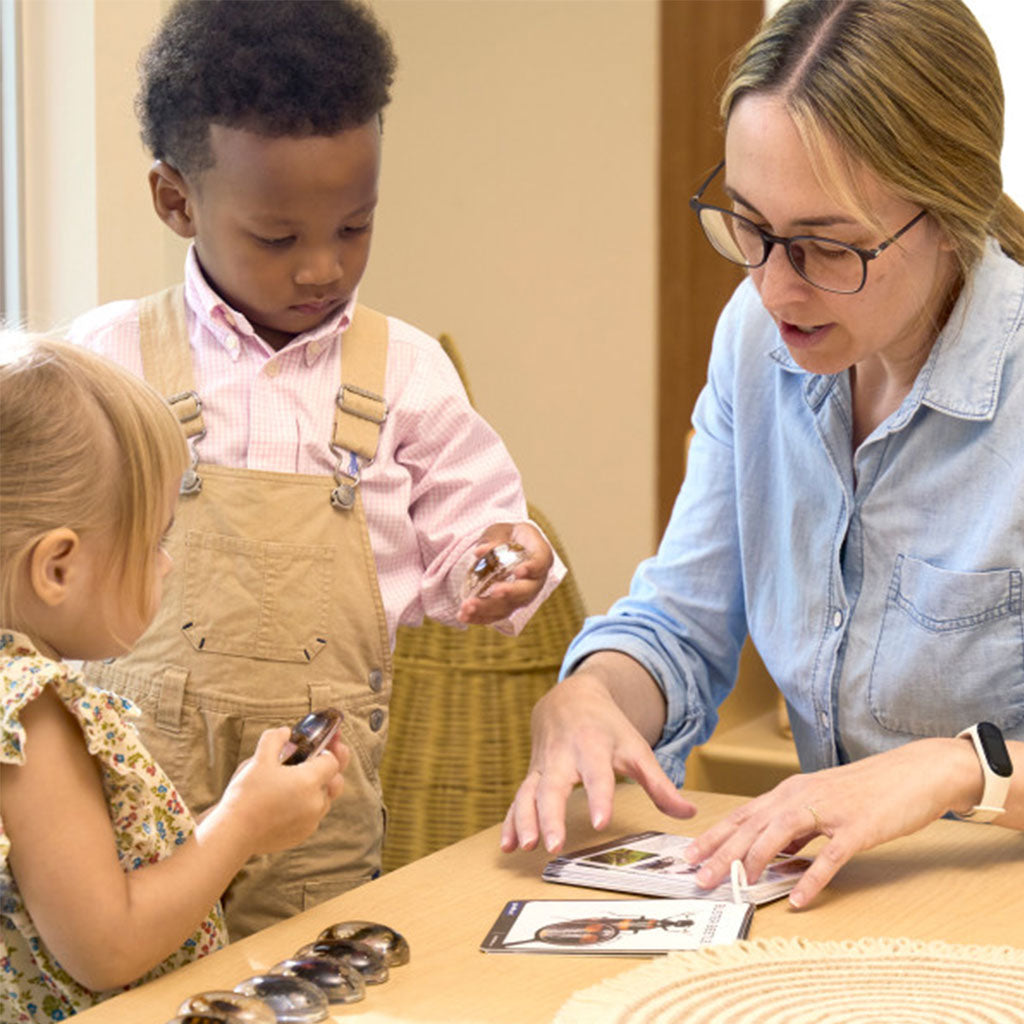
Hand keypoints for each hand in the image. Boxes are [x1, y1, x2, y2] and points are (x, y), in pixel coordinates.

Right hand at [213, 727, 349, 855]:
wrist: (233, 833)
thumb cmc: (246, 795)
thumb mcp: (259, 759)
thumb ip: (275, 739)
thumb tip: (285, 732)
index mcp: (310, 781)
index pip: (333, 762)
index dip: (326, 752)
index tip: (318, 747)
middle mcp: (316, 803)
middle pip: (335, 782)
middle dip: (329, 771)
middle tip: (318, 760)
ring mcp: (310, 822)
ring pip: (324, 800)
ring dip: (317, 789)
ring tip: (299, 781)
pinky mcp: (301, 835)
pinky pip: (312, 816)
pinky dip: (306, 806)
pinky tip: (289, 800)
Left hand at [457, 521, 554, 624]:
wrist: (508, 548)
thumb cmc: (509, 536)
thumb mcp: (502, 530)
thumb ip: (494, 539)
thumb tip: (480, 552)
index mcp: (539, 555)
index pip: (540, 563)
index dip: (532, 568)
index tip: (518, 571)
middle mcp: (534, 580)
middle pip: (526, 592)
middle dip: (509, 593)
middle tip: (494, 591)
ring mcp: (521, 597)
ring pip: (508, 607)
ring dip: (487, 609)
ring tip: (467, 606)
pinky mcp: (507, 606)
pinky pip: (495, 615)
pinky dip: (479, 617)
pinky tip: (464, 616)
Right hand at [500, 668, 695, 853]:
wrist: (571, 698)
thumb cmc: (607, 728)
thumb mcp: (636, 748)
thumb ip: (659, 783)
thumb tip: (688, 813)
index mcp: (593, 747)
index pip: (597, 774)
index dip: (598, 797)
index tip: (599, 822)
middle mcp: (563, 756)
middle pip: (554, 786)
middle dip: (551, 815)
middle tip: (554, 845)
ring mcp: (543, 766)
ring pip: (528, 793)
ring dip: (525, 820)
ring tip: (526, 847)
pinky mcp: (531, 775)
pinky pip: (516, 799)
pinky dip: (510, 822)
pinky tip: (507, 846)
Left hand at [682, 737, 978, 907]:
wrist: (918, 772)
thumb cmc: (871, 789)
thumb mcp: (824, 802)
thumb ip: (798, 826)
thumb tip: (774, 853)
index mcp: (792, 791)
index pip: (744, 814)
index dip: (715, 835)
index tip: (690, 855)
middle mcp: (803, 796)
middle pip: (752, 825)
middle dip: (721, 852)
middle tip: (699, 877)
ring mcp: (830, 811)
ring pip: (780, 834)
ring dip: (754, 860)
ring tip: (736, 885)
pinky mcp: (858, 828)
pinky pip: (830, 856)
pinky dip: (811, 878)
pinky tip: (798, 898)